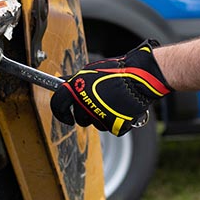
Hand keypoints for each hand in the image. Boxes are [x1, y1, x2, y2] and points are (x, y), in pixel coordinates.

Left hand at [50, 42, 171, 135]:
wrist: (141, 76)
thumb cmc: (117, 71)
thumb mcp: (90, 70)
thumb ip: (75, 81)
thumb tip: (63, 84)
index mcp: (76, 89)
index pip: (58, 105)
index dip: (61, 113)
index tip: (66, 116)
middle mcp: (85, 104)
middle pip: (79, 118)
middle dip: (86, 113)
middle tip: (97, 102)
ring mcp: (100, 116)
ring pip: (95, 124)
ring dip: (101, 117)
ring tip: (112, 102)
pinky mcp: (115, 125)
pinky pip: (111, 128)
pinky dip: (116, 121)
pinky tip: (121, 109)